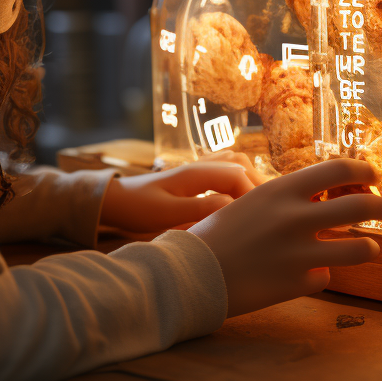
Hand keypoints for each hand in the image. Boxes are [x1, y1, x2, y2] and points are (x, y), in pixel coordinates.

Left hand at [100, 161, 254, 232]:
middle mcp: (200, 165)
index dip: (252, 194)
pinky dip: (237, 178)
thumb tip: (231, 203)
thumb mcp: (166, 213)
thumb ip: (198, 208)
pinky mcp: (195, 177)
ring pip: (235, 163)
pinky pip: (224, 169)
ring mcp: (198, 168)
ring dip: (249, 178)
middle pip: (242, 164)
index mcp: (196, 172)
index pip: (238, 175)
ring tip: (255, 204)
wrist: (116, 201)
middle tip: (265, 210)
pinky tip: (236, 197)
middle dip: (257, 184)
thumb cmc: (137, 207)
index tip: (256, 217)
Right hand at [189, 158, 381, 317]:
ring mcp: (300, 253)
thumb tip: (326, 196)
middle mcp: (296, 218)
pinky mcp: (297, 284)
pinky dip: (321, 276)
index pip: (340, 168)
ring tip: (366, 246)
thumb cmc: (220, 232)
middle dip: (380, 206)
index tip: (371, 176)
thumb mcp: (255, 200)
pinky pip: (326, 278)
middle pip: (362, 205)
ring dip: (368, 246)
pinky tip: (309, 274)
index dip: (364, 169)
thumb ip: (290, 198)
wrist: (192, 271)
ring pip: (359, 248)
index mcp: (283, 190)